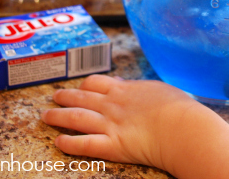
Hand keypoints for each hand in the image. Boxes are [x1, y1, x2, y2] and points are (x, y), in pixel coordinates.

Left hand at [41, 75, 228, 178]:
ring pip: (76, 118)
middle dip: (66, 97)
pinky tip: (58, 142)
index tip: (79, 86)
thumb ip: (145, 89)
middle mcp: (112, 105)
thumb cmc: (180, 109)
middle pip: (82, 98)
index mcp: (126, 90)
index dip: (85, 85)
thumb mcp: (162, 90)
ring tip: (46, 116)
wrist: (183, 127)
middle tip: (54, 96)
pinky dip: (70, 143)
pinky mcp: (111, 145)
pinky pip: (84, 144)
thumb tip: (138, 87)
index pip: (97, 83)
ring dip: (59, 117)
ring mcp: (110, 124)